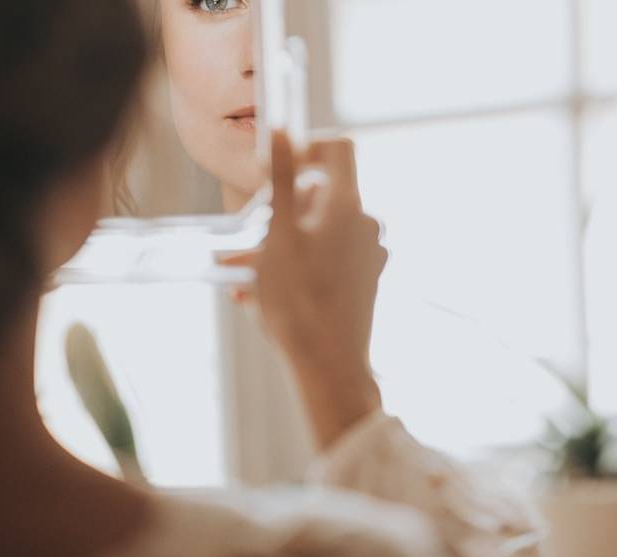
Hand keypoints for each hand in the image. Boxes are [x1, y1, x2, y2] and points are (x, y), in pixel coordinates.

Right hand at [221, 132, 386, 447]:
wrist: (330, 366)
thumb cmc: (299, 301)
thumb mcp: (278, 234)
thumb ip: (281, 177)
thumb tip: (281, 129)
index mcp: (348, 206)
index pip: (339, 148)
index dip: (306, 148)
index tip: (276, 171)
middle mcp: (366, 224)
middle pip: (320, 194)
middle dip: (279, 212)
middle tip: (248, 241)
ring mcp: (369, 255)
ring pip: (317, 233)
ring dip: (280, 246)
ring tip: (247, 280)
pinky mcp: (365, 281)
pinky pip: (327, 261)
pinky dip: (297, 269)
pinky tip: (263, 298)